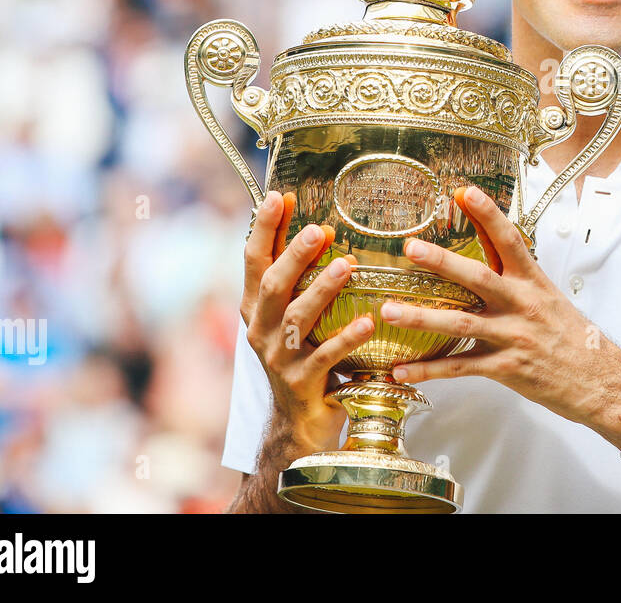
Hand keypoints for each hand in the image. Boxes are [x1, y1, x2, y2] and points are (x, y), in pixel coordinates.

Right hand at [242, 190, 371, 455]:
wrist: (299, 424)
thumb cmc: (303, 357)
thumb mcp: (295, 315)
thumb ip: (300, 277)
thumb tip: (318, 226)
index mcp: (256, 307)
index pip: (254, 260)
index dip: (263, 228)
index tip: (278, 196)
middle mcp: (261, 329)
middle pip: (273, 284)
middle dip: (294, 255)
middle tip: (319, 229)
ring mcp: (279, 358)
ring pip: (298, 317)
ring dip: (323, 288)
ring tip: (349, 265)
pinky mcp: (301, 383)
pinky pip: (325, 356)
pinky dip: (346, 338)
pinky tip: (367, 323)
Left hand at [379, 185, 620, 448]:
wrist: (600, 380)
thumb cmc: (572, 337)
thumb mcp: (547, 295)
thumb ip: (514, 270)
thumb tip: (489, 235)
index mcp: (533, 282)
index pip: (508, 240)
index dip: (487, 214)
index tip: (464, 191)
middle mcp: (522, 305)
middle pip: (478, 278)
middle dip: (442, 262)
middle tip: (412, 248)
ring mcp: (513, 337)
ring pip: (462, 324)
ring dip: (422, 317)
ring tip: (390, 311)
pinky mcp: (506, 368)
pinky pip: (460, 368)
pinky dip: (428, 370)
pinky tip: (402, 369)